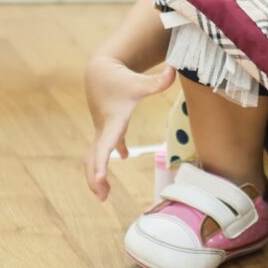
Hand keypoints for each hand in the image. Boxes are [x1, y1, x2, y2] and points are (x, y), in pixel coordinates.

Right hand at [84, 53, 176, 200]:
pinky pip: (103, 149)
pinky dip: (108, 157)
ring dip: (96, 175)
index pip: (105, 147)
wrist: (99, 70)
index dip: (102, 163)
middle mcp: (104, 129)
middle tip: (103, 197)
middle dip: (95, 178)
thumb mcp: (138, 81)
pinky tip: (126, 157)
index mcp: (112, 122)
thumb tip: (173, 71)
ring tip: (105, 195)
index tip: (100, 179)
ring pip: (94, 157)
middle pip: (94, 158)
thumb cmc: (119, 77)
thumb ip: (156, 81)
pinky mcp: (106, 128)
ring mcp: (102, 130)